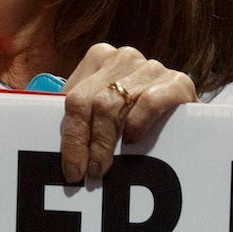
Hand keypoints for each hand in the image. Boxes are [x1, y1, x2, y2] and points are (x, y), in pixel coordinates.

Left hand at [58, 44, 196, 183]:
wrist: (186, 118)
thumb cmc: (136, 119)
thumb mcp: (103, 114)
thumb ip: (80, 120)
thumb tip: (46, 146)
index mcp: (100, 58)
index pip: (73, 98)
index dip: (69, 137)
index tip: (70, 169)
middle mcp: (124, 57)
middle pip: (90, 102)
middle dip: (85, 143)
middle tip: (87, 174)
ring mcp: (151, 67)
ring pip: (113, 105)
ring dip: (105, 142)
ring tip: (104, 167)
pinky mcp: (178, 81)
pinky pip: (148, 101)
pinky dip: (137, 123)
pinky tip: (133, 141)